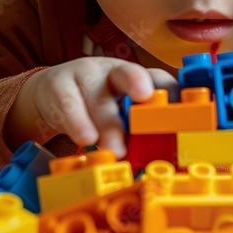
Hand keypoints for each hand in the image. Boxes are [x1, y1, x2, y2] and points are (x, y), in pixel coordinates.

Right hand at [10, 57, 178, 156]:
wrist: (49, 93)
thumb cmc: (95, 106)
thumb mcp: (120, 113)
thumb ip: (139, 130)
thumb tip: (165, 160)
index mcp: (135, 78)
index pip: (158, 80)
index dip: (171, 94)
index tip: (183, 113)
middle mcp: (112, 73)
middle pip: (127, 74)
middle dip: (137, 83)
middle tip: (146, 99)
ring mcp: (84, 76)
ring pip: (97, 96)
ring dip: (108, 124)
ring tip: (115, 149)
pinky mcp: (58, 86)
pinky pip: (68, 104)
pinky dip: (78, 122)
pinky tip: (86, 138)